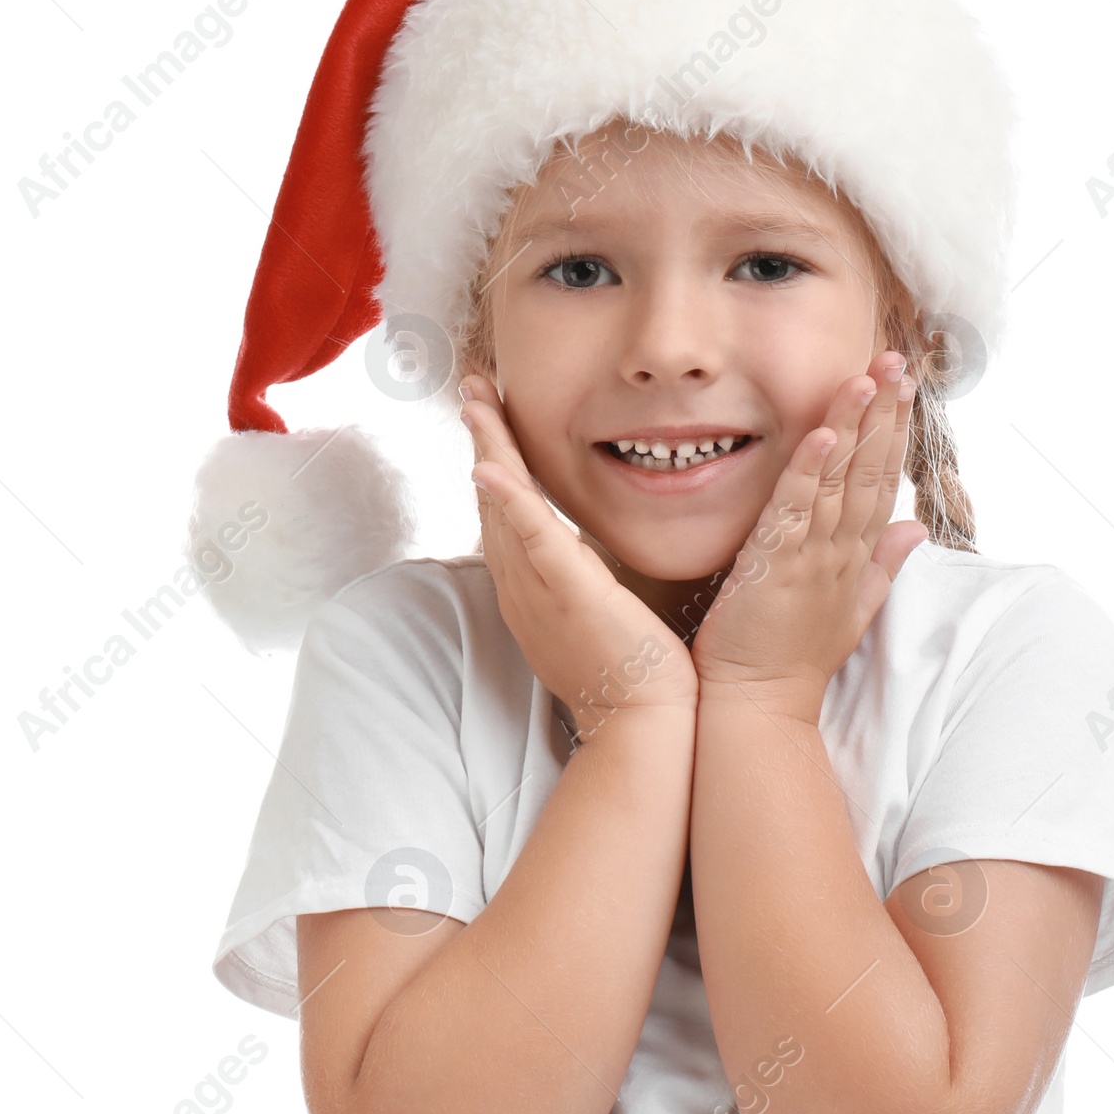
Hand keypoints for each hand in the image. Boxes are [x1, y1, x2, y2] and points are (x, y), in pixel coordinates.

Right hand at [459, 376, 698, 738]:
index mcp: (532, 591)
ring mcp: (540, 590)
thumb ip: (588, 580)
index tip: (491, 419)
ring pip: (505, 507)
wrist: (641, 724)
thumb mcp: (600, 616)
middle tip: (471, 389)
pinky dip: (511, 500)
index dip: (494, 464)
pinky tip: (489, 466)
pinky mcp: (570, 593)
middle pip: (493, 501)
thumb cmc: (631, 677)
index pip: (506, 516)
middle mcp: (523, 587)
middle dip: (482, 440)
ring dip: (489, 449)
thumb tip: (590, 557)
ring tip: (476, 403)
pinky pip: (532, 540)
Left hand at [689, 352, 926, 721]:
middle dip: (886, 412)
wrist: (762, 705)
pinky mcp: (776, 566)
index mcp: (856, 555)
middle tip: (899, 359)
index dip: (895, 431)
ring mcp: (812, 557)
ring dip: (855, 426)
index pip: (882, 481)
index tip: (905, 385)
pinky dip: (809, 470)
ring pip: (840, 480)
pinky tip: (822, 432)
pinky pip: (795, 509)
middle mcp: (841, 551)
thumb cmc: (794, 658)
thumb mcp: (852, 607)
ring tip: (868, 376)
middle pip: (871, 469)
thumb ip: (884, 563)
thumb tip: (917, 525)